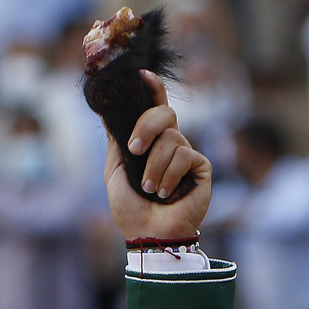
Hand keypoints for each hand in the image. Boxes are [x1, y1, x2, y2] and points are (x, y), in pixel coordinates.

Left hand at [104, 71, 211, 241]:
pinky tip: (166, 193)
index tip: (142, 74)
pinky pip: (184, 155)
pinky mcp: (201, 166)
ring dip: (154, 167)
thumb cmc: (130, 208)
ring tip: (150, 189)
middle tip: (135, 150)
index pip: (155, 108)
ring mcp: (187, 154)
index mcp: (150, 142)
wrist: (148, 233)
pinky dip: (169, 176)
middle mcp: (170, 144)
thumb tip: (107, 111)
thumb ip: (116, 142)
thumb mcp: (115, 171)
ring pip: (171, 138)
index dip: (153, 89)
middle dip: (146, 127)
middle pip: (165, 113)